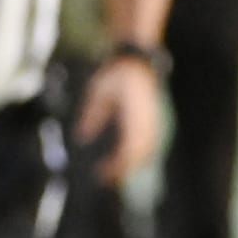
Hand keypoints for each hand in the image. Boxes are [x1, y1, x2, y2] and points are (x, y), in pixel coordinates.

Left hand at [74, 57, 162, 183]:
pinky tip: (126, 156)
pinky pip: (151, 142)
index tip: (101, 173)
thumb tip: (82, 137)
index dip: (117, 164)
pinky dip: (139, 153)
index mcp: (135, 114)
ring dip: (134, 163)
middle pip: (142, 153)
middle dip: (126, 168)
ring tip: (115, 170)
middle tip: (106, 177)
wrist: (137, 59)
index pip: (129, 147)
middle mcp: (148, 119)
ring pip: (149, 149)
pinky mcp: (155, 119)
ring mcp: (154, 119)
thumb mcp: (98, 91)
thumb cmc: (117, 73)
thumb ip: (92, 114)